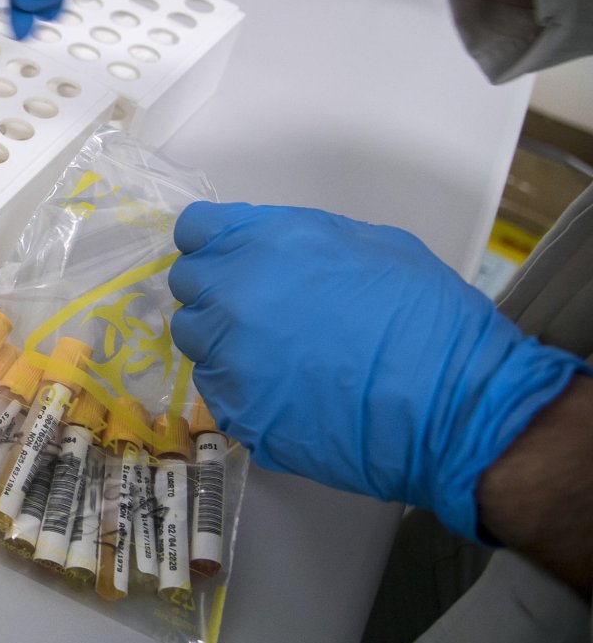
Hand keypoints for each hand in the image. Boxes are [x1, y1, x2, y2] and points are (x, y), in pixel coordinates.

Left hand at [167, 202, 584, 536]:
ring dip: (223, 339)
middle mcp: (233, 295)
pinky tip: (286, 391)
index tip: (232, 257)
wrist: (452, 406)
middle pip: (190, 284)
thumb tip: (275, 249)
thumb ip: (303, 240)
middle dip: (218, 289)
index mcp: (264, 242)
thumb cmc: (428, 318)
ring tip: (276, 352)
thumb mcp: (373, 245)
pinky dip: (240, 387)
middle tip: (262, 307)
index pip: (196, 231)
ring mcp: (229, 357)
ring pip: (196, 339)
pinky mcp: (236, 411)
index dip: (214, 243)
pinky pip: (217, 389)